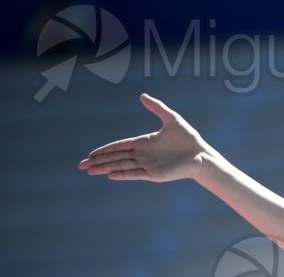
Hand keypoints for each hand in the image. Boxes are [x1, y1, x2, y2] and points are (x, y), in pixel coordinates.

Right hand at [79, 93, 209, 181]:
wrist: (201, 155)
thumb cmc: (189, 138)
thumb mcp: (172, 119)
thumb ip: (157, 108)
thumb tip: (142, 95)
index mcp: (144, 142)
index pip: (119, 146)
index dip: (104, 149)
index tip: (91, 154)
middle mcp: (143, 155)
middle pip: (116, 157)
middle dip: (98, 161)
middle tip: (81, 165)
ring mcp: (148, 165)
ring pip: (121, 166)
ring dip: (105, 168)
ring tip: (90, 171)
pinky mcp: (155, 174)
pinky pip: (135, 174)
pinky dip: (122, 174)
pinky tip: (110, 175)